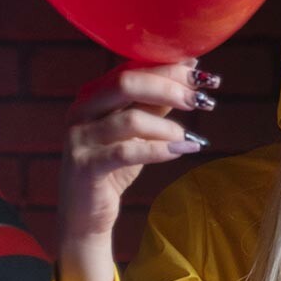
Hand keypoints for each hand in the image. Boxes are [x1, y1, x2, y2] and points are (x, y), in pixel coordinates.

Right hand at [55, 57, 221, 280]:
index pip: (131, 68)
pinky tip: (181, 151)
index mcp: (92, 95)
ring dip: (166, 127)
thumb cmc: (113, 167)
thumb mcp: (136, 132)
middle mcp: (81, 111)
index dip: (166, 66)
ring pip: (129, 120)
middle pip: (126, 83)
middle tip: (198, 100)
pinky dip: (159, 150)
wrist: (85, 214)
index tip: (200, 71)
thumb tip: (188, 75)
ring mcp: (80, 138)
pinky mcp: (86, 166)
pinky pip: (128, 152)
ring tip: (186, 137)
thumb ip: (154, 104)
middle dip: (168, 88)